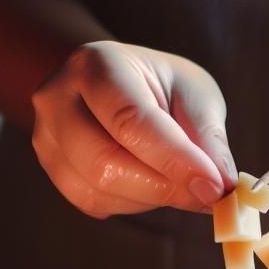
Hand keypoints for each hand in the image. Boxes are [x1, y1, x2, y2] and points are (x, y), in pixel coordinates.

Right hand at [30, 41, 235, 217]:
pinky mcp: (52, 168)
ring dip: (151, 197)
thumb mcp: (195, 96)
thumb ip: (208, 139)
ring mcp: (47, 135)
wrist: (118, 84)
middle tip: (208, 194)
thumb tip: (222, 187)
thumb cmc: (162, 87)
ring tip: (180, 179)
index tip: (214, 187)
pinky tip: (152, 183)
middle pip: (104, 162)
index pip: (130, 121)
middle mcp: (59, 98)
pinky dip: (133, 203)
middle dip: (165, 187)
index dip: (174, 160)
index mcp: (97, 65)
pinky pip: (93, 203)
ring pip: (98, 189)